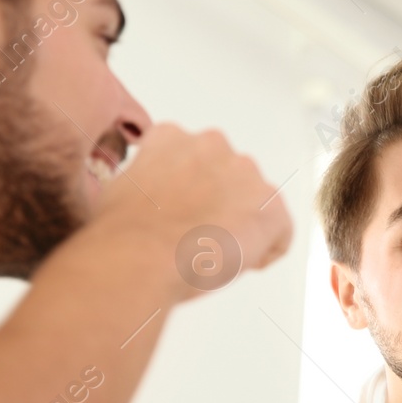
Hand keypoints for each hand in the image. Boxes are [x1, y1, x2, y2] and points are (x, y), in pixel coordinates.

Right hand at [85, 122, 293, 303]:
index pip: (194, 162)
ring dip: (242, 227)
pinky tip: (242, 264)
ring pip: (254, 203)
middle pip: (229, 178)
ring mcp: (245, 173)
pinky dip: (266, 250)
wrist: (140, 255)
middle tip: (200, 240)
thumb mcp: (121, 192)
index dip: (191, 195)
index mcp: (172, 138)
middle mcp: (212, 145)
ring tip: (214, 255)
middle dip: (220, 207)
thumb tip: (152, 205)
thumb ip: (146, 186)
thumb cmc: (123, 235)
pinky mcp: (270, 206)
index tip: (183, 218)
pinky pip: (280, 231)